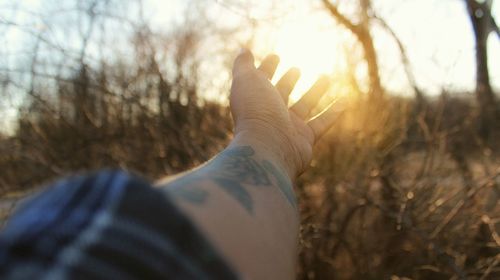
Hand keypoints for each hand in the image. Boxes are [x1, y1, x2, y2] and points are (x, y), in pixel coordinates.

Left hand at [230, 49, 342, 176]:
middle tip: (297, 69)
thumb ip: (243, 65)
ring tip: (326, 76)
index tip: (275, 56)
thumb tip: (243, 50)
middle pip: (281, 94)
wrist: (268, 146)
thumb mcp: (246, 80)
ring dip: (315, 91)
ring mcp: (288, 127)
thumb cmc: (256, 111)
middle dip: (289, 80)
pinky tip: (345, 101)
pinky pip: (322, 124)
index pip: (261, 80)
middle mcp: (270, 114)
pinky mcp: (305, 139)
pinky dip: (333, 113)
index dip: (267, 67)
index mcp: (255, 99)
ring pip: (304, 106)